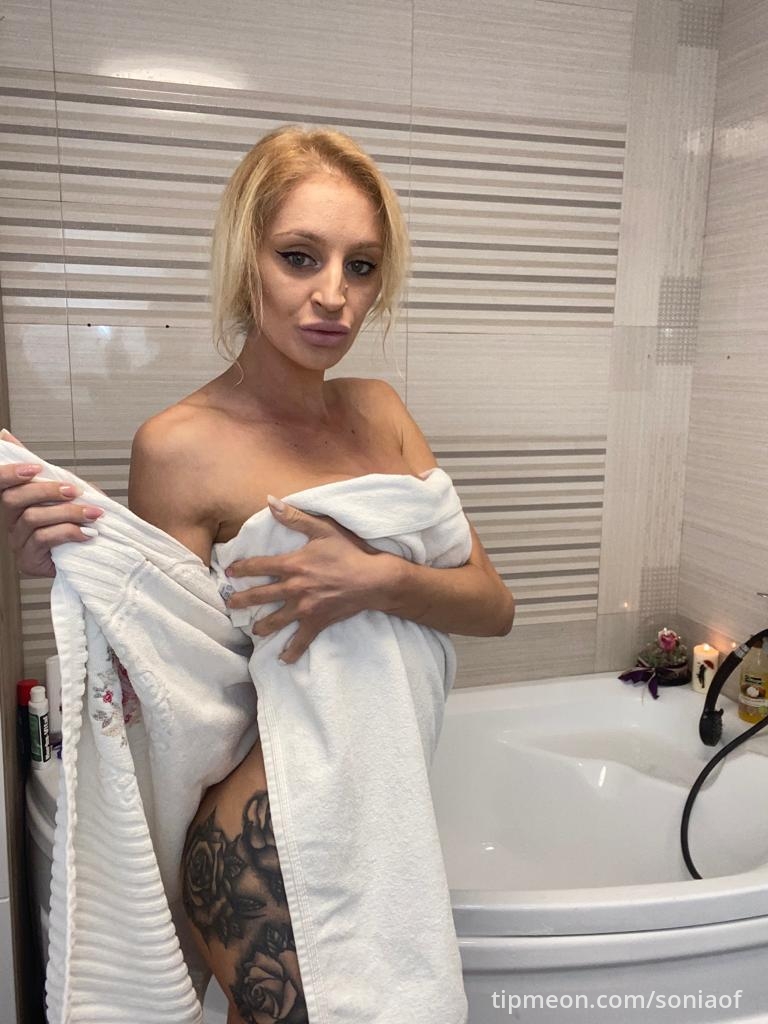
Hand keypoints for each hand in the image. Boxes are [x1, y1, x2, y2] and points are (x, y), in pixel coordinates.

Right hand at [0, 430, 104, 576]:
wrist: (98, 551)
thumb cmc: (77, 519)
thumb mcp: (63, 489)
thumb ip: (39, 467)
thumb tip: (5, 436)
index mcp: (15, 503)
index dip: (10, 472)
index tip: (35, 467)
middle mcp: (11, 522)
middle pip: (14, 499)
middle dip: (47, 491)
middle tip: (74, 490)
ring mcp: (18, 542)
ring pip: (31, 519)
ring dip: (66, 512)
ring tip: (92, 513)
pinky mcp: (29, 561)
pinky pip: (42, 540)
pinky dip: (69, 532)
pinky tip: (86, 533)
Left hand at [223, 496, 395, 663]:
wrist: (373, 579)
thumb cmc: (349, 551)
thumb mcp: (323, 529)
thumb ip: (295, 517)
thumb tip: (270, 502)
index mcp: (292, 565)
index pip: (259, 566)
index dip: (242, 568)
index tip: (230, 572)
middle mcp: (293, 588)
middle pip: (260, 596)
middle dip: (241, 601)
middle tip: (228, 605)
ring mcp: (304, 608)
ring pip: (275, 620)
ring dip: (261, 626)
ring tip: (253, 630)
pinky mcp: (317, 622)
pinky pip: (301, 640)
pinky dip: (292, 652)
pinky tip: (283, 660)